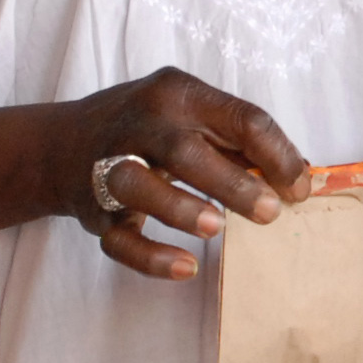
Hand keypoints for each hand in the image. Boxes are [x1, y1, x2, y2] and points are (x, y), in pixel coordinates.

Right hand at [64, 67, 311, 282]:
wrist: (62, 145)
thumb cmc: (148, 129)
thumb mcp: (191, 115)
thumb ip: (240, 142)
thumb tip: (300, 176)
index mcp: (177, 94)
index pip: (240, 118)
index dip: (277, 155)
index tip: (299, 189)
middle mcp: (141, 124)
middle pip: (185, 151)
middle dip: (233, 184)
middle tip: (270, 213)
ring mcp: (109, 166)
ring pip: (137, 185)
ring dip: (180, 208)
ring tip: (216, 229)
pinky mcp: (95, 212)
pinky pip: (119, 239)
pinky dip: (151, 257)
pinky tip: (185, 268)